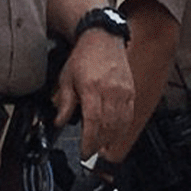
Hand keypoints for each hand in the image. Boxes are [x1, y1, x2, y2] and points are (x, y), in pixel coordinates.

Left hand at [53, 33, 133, 157]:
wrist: (102, 38)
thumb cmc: (84, 57)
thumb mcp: (66, 79)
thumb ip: (65, 103)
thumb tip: (59, 123)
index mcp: (92, 88)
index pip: (93, 122)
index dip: (89, 142)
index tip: (84, 152)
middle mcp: (110, 91)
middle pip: (108, 126)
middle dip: (99, 144)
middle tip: (90, 152)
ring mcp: (123, 91)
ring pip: (120, 124)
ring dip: (111, 139)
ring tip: (101, 146)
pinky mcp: (131, 91)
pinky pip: (129, 116)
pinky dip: (122, 129)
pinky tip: (115, 135)